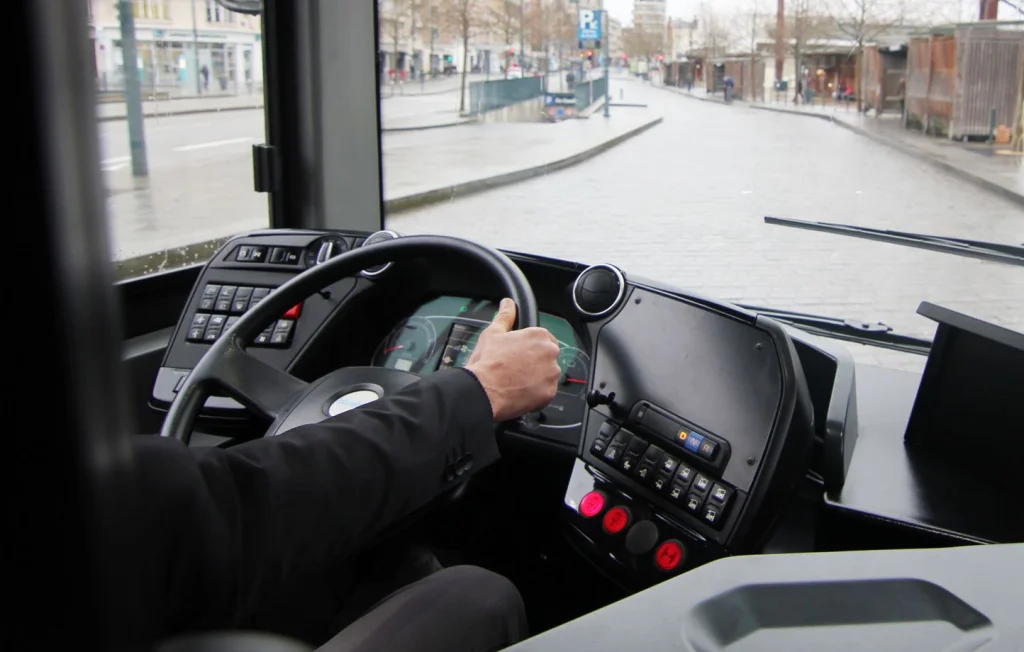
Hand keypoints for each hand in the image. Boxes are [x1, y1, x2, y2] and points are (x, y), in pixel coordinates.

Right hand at [465, 298, 560, 420]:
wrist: (484, 389)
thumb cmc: (488, 361)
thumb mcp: (493, 333)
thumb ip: (505, 316)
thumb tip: (508, 304)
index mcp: (539, 335)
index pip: (544, 340)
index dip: (531, 348)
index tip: (520, 355)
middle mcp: (550, 352)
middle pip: (547, 357)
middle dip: (536, 362)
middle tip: (517, 368)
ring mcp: (551, 373)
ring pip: (548, 375)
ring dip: (537, 378)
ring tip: (517, 381)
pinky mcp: (550, 392)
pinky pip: (546, 392)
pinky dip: (536, 393)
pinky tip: (521, 391)